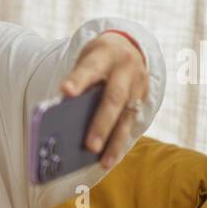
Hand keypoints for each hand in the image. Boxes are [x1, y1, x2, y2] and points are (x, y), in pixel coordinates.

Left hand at [60, 31, 149, 168]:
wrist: (127, 45)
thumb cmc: (97, 59)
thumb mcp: (86, 60)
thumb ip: (78, 81)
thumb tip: (62, 115)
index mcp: (104, 54)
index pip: (89, 69)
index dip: (78, 81)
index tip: (65, 92)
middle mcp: (125, 69)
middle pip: (113, 98)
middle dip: (101, 124)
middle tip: (89, 146)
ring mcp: (138, 84)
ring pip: (126, 116)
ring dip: (114, 142)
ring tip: (103, 162)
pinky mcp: (144, 97)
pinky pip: (131, 123)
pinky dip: (119, 141)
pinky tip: (109, 157)